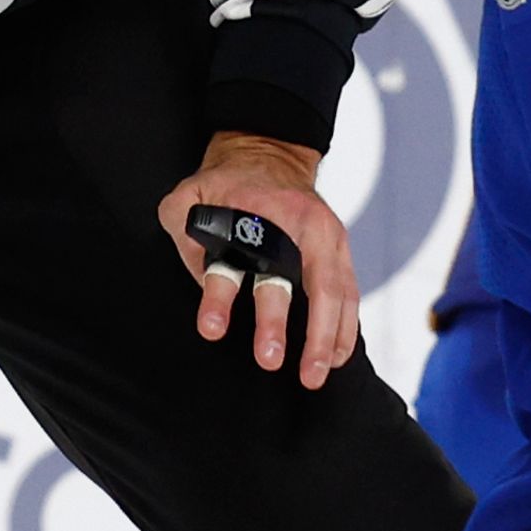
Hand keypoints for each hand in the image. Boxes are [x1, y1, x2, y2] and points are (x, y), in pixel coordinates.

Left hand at [162, 134, 355, 386]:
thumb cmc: (230, 181)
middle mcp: (307, 229)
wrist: (271, 154)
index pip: (243, 258)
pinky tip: (334, 358)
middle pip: (310, 285)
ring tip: (314, 376)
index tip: (211, 329)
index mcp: (269, 211)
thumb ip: (181, 223)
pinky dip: (344, 329)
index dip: (222, 297)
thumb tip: (190, 259)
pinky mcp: (337, 255)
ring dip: (328, 339)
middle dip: (294, 327)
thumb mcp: (191, 192)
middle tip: (272, 361)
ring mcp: (329, 242)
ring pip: (338, 296)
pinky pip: (349, 296)